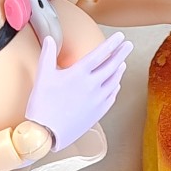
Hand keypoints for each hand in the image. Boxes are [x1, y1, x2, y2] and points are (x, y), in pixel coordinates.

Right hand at [22, 31, 132, 149]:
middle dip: (121, 53)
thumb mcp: (43, 76)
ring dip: (119, 70)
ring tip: (122, 63)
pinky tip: (115, 86)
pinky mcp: (98, 113)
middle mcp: (92, 85)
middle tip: (128, 45)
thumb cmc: (42, 106)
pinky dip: (115, 88)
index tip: (120, 36)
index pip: (100, 54)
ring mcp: (97, 100)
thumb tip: (49, 39)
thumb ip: (48, 55)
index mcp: (79, 74)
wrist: (46, 133)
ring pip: (114, 81)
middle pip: (112, 66)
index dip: (112, 43)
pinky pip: (111, 97)